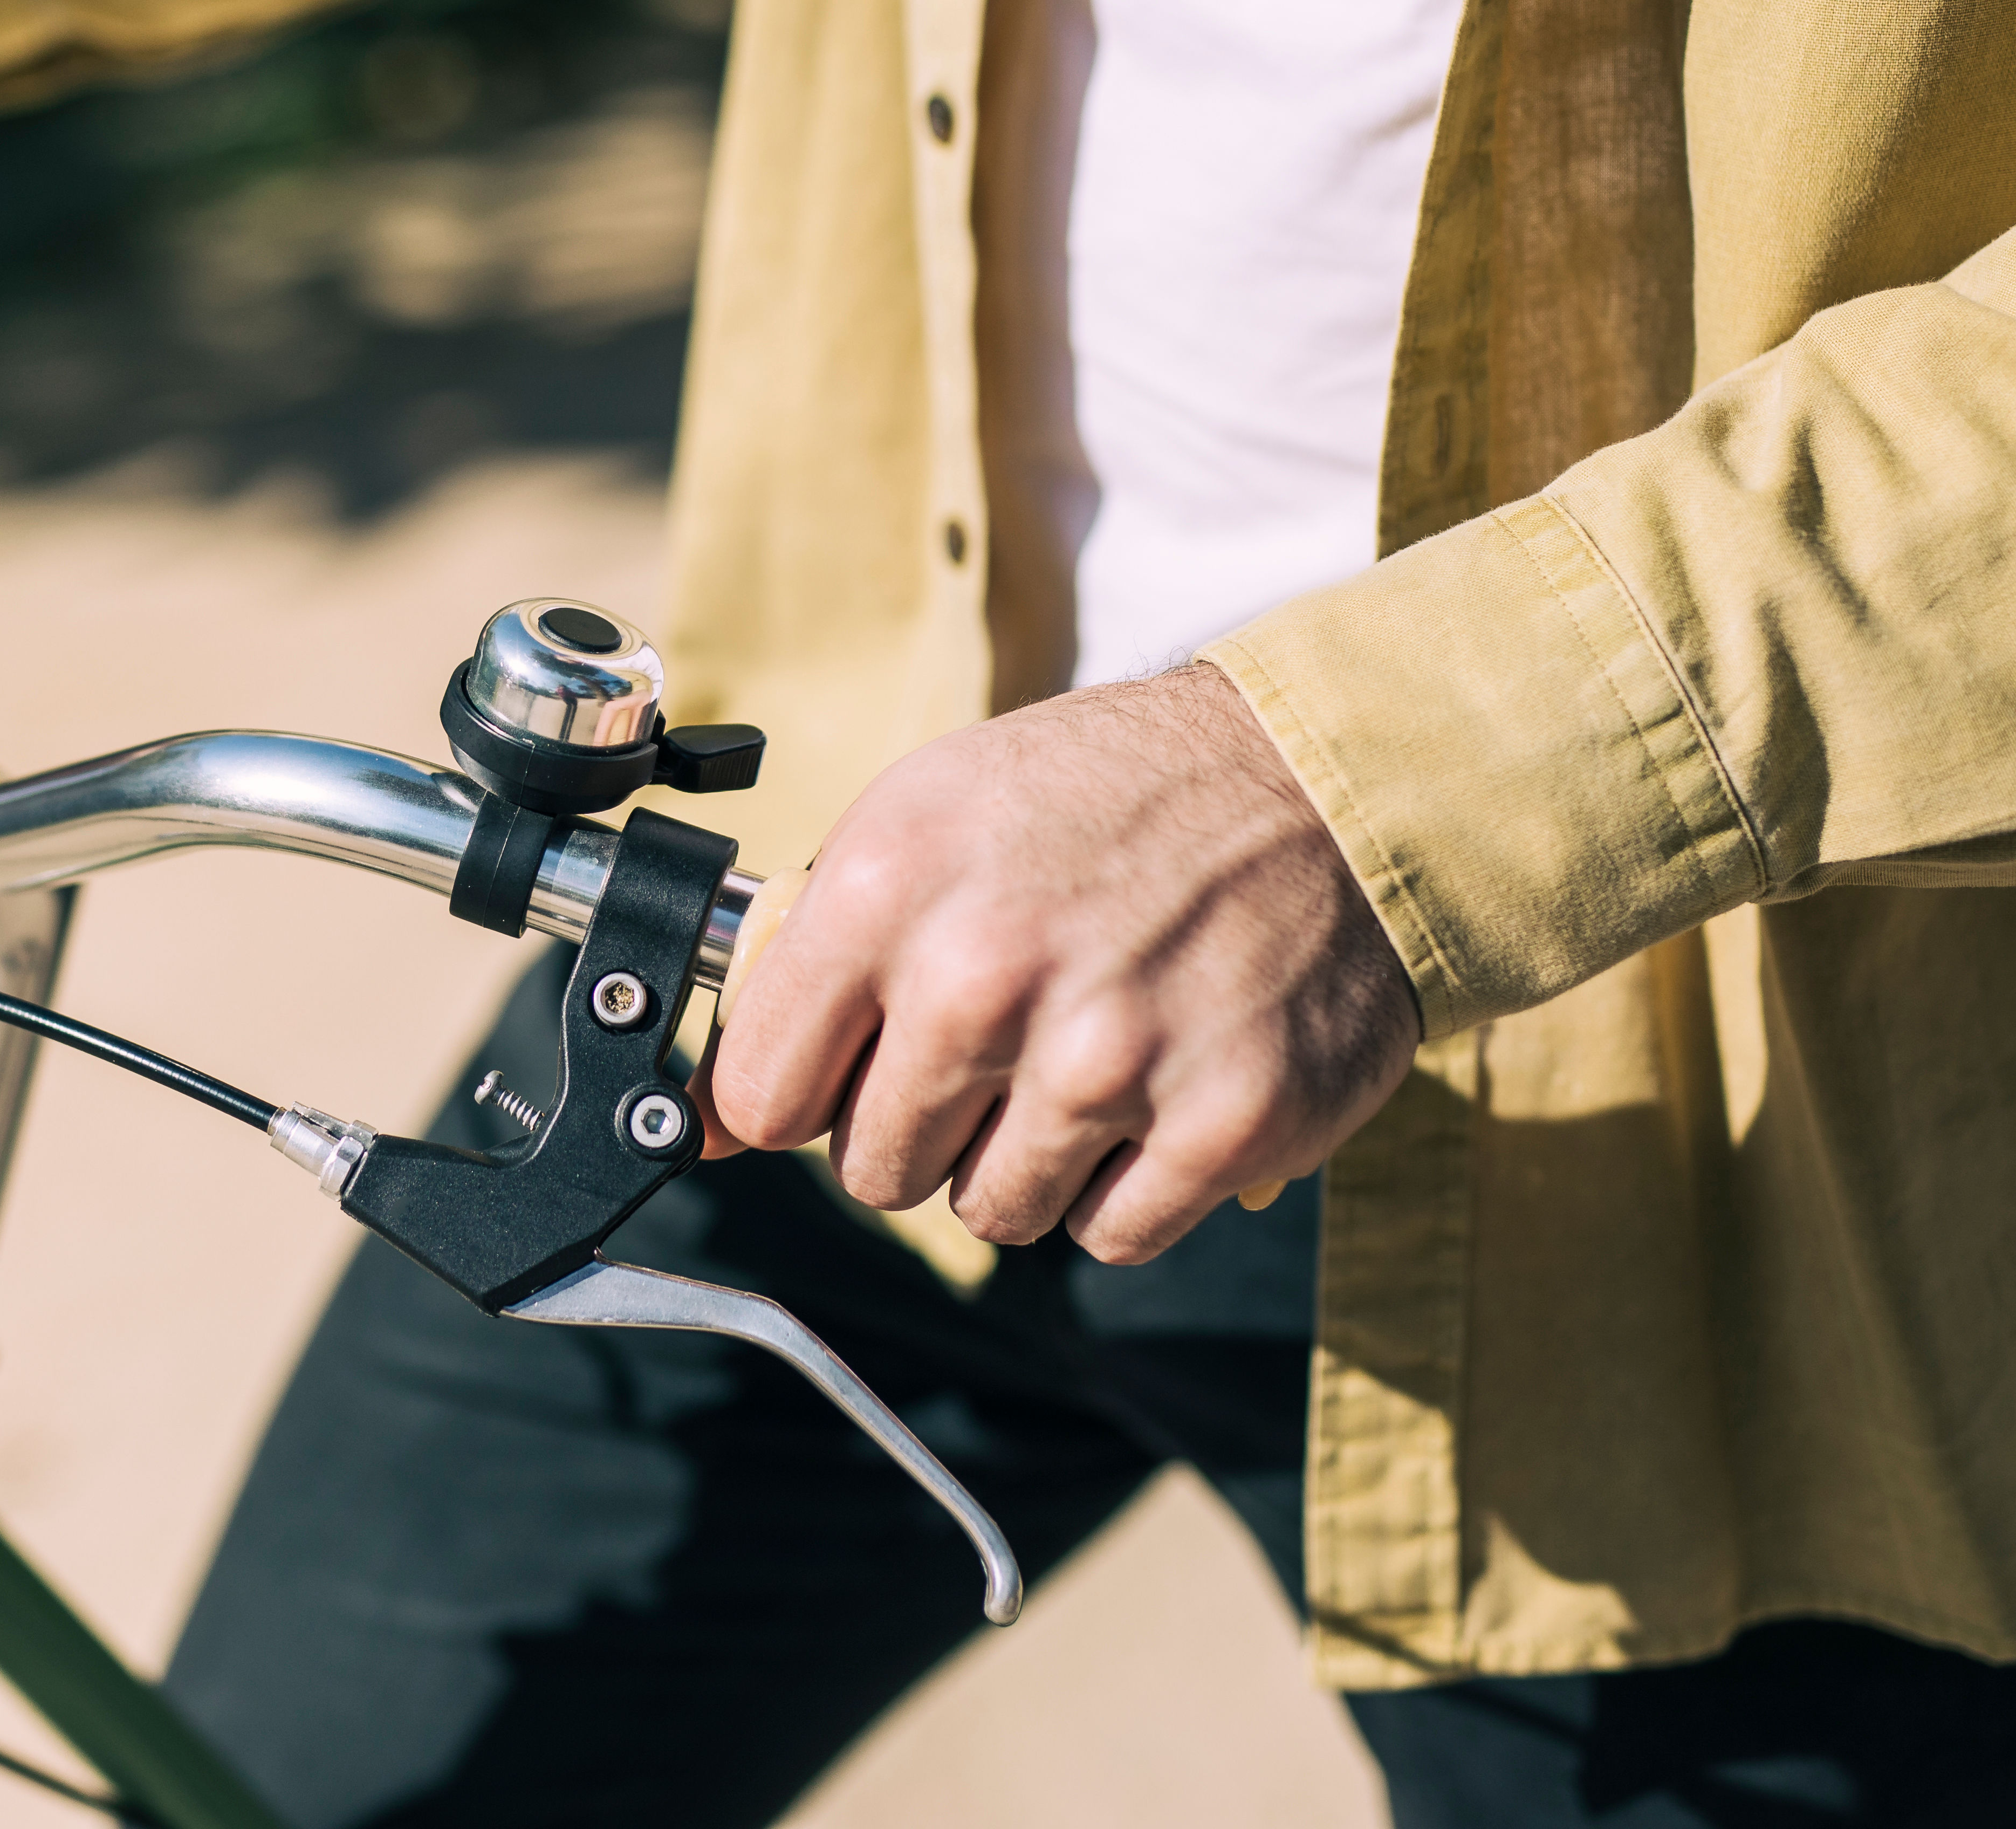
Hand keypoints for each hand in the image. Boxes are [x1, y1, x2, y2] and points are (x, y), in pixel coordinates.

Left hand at [701, 661, 1420, 1263]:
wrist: (1316, 779)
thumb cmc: (1102, 802)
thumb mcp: (923, 825)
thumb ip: (804, 968)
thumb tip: (698, 1121)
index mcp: (886, 888)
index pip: (760, 1094)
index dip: (800, 1095)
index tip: (845, 1070)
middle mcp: (983, 976)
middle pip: (874, 1171)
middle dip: (923, 1125)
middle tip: (1001, 1039)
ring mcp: (1108, 1059)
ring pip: (993, 1212)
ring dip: (1030, 1156)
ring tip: (1089, 1046)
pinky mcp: (1221, 1125)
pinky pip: (1110, 1235)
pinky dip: (1130, 1183)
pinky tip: (1160, 1083)